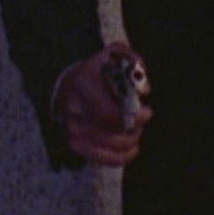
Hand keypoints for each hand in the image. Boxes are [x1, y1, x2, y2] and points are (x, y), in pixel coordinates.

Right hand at [55, 42, 153, 165]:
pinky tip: (132, 148)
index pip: (111, 114)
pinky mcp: (75, 144)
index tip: (147, 111)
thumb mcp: (115, 55)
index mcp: (82, 85)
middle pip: (114, 133)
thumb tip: (145, 90)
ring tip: (134, 130)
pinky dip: (122, 157)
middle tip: (140, 121)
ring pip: (112, 147)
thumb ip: (134, 64)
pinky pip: (104, 159)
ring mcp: (72, 129)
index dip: (134, 117)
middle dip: (134, 129)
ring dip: (130, 141)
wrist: (67, 82)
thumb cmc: (97, 70)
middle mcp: (74, 110)